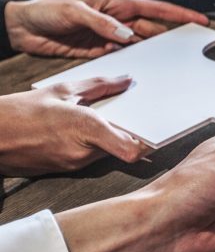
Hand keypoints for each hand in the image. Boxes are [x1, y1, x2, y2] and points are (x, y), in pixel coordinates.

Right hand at [0, 76, 145, 175]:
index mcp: (85, 129)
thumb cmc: (20, 111)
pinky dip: (93, 146)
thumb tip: (126, 81)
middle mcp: (83, 152)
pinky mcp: (65, 170)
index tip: (156, 132)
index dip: (148, 143)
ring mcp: (73, 165)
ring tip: (104, 121)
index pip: (132, 149)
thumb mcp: (62, 89)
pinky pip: (89, 158)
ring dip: (110, 140)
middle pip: (123, 149)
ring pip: (107, 153)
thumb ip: (99, 86)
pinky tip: (83, 133)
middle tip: (136, 119)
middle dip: (130, 135)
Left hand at [4, 0, 208, 57]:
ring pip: (141, 48)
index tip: (200, 20)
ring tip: (167, 68)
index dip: (180, 15)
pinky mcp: (101, 52)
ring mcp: (111, 37)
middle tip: (187, 53)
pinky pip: (124, 60)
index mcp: (117, 4)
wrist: (22, 27)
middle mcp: (119, 20)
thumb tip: (127, 35)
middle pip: (153, 32)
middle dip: (171, 40)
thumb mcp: (74, 11)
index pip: (156, 9)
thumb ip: (102, 23)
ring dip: (152, 56)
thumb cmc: (47, 10)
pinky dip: (133, 66)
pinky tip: (140, 74)